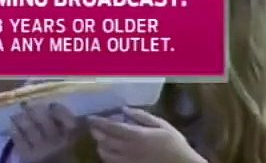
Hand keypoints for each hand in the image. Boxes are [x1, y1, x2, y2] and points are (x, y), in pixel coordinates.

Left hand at [10, 102, 82, 162]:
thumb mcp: (83, 154)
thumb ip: (78, 139)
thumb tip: (76, 125)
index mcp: (72, 138)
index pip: (63, 115)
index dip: (56, 108)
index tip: (51, 106)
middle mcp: (54, 139)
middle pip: (41, 117)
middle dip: (33, 109)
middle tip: (27, 104)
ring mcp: (39, 148)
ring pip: (27, 126)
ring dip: (20, 118)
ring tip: (17, 114)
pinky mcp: (27, 158)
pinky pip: (18, 140)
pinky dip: (14, 131)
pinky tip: (13, 126)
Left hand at [87, 107, 201, 162]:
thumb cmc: (174, 144)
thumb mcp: (162, 125)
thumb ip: (142, 116)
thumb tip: (124, 109)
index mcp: (137, 136)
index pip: (111, 127)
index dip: (98, 122)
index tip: (91, 117)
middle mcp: (129, 149)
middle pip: (104, 140)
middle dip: (96, 132)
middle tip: (94, 126)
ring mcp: (128, 162)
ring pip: (105, 154)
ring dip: (100, 144)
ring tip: (101, 138)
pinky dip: (107, 156)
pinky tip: (110, 151)